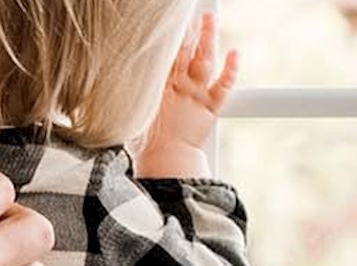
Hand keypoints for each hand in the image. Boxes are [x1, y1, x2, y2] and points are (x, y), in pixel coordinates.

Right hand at [139, 13, 238, 178]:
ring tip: (210, 19)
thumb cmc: (144, 144)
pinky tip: (235, 52)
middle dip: (187, 30)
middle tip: (189, 13)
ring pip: (204, 59)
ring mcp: (195, 94)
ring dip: (208, 38)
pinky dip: (232, 67)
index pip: (163, 55)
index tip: (167, 23)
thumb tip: (121, 85)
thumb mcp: (130, 114)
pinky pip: (224, 83)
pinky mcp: (211, 106)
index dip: (166, 37)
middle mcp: (176, 86)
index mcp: (156, 88)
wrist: (164, 160)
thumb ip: (133, 97)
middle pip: (184, 51)